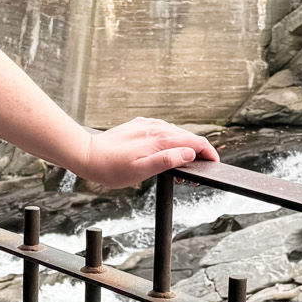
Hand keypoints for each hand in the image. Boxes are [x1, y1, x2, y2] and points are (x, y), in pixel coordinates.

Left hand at [73, 118, 219, 190]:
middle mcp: (158, 128)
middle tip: (191, 176)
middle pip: (190, 138)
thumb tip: (189, 155)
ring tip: (178, 169)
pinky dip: (171, 142)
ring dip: (184, 149)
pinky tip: (164, 154)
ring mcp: (150, 125)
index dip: (210, 154)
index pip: (196, 142)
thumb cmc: (112, 168)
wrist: (88, 155)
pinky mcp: (142, 125)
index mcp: (161, 139)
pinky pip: (164, 131)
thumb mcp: (141, 171)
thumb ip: (167, 161)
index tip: (213, 165)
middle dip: (198, 155)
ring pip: (178, 134)